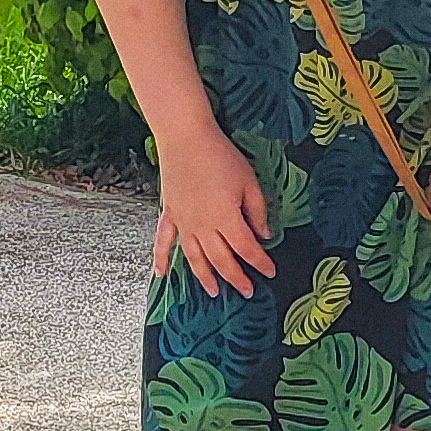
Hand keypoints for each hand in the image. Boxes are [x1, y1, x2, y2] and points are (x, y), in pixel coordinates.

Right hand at [154, 120, 272, 299]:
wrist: (186, 138)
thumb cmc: (221, 156)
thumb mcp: (249, 181)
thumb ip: (257, 210)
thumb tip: (264, 234)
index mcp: (227, 219)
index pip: (247, 249)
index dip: (260, 262)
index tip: (270, 272)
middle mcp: (204, 228)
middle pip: (222, 260)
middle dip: (237, 278)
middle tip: (247, 291)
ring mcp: (184, 224)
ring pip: (195, 258)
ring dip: (205, 277)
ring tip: (214, 292)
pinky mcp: (170, 215)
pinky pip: (163, 242)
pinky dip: (160, 259)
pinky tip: (160, 275)